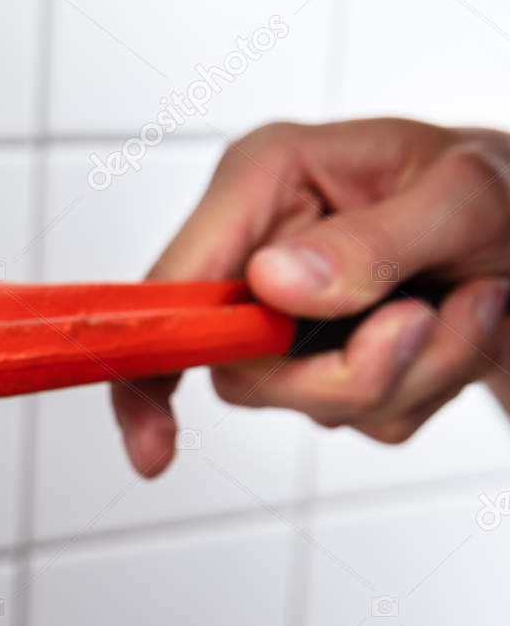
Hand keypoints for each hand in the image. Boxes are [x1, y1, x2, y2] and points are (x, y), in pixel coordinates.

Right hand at [115, 118, 509, 475]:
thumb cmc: (509, 190)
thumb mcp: (468, 196)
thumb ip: (371, 242)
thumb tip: (274, 283)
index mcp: (266, 181)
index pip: (171, 288)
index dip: (151, 364)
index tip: (156, 445)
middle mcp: (260, 248)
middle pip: (241, 367)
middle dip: (345, 372)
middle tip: (426, 324)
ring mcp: (286, 311)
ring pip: (302, 400)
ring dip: (406, 375)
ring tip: (471, 305)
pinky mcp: (320, 357)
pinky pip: (353, 416)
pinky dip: (421, 389)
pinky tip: (457, 327)